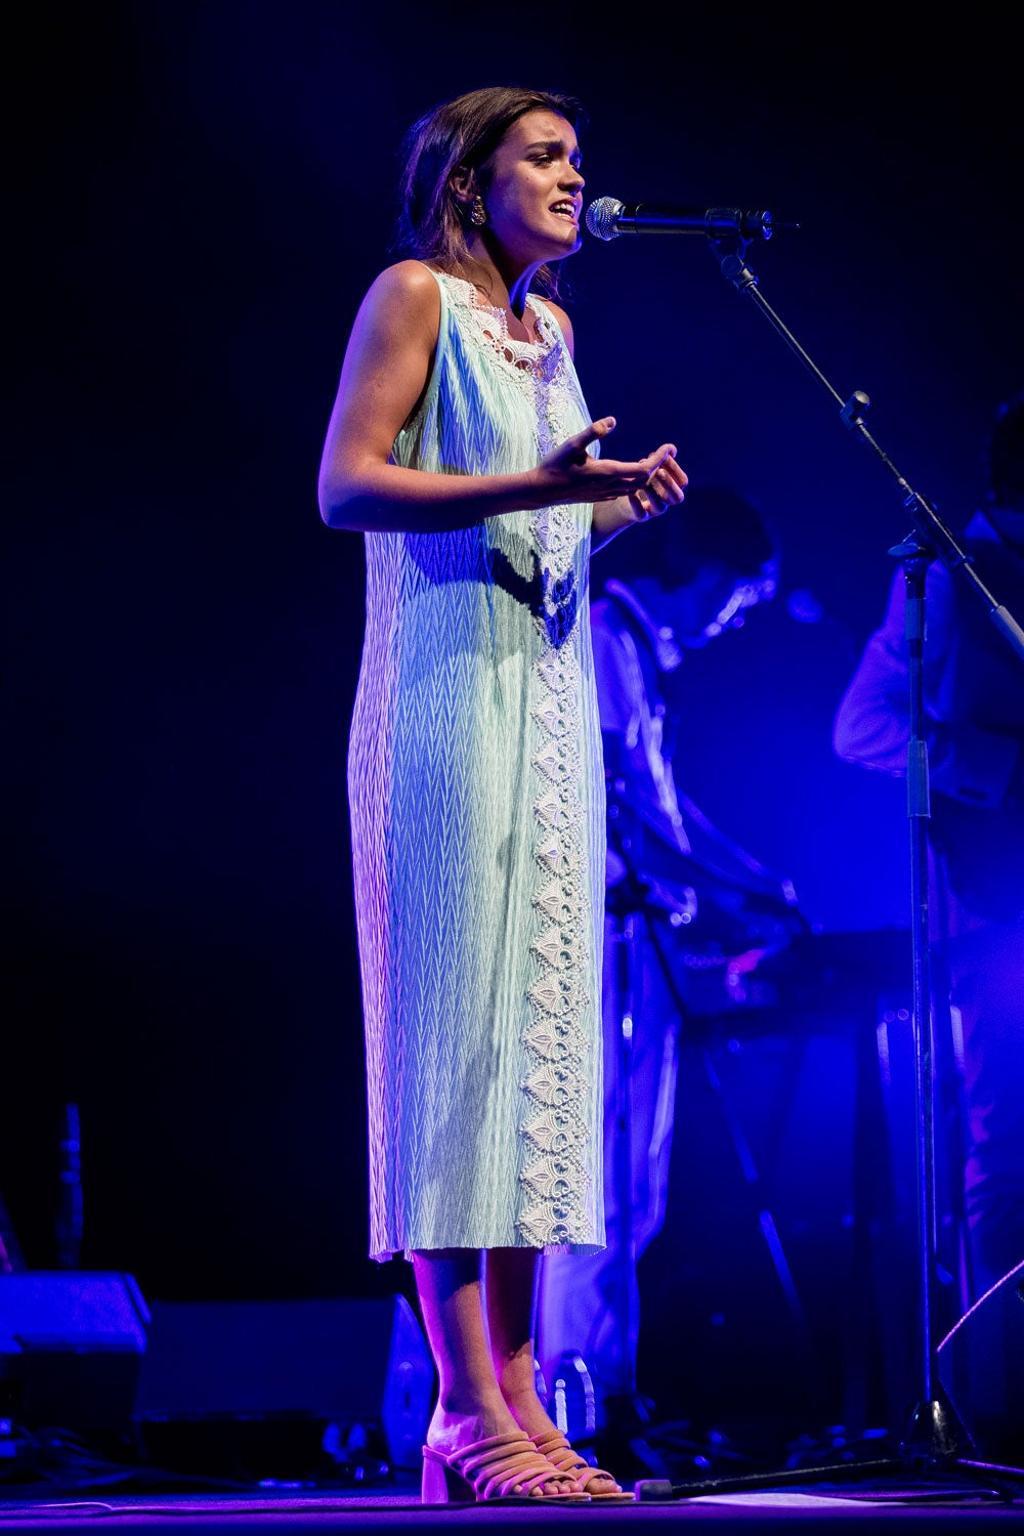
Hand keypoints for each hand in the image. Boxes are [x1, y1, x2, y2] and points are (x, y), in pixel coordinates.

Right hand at [533, 417, 678, 507]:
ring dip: (647, 476)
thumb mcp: (572, 444)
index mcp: (608, 472)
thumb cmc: (554, 465)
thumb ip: (593, 431)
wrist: (540, 491)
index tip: (670, 448)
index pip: (644, 469)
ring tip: (652, 461)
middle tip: (665, 452)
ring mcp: (605, 494)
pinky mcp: (599, 497)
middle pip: (644, 480)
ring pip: (636, 488)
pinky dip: (635, 482)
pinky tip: (633, 473)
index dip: (659, 459)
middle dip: (658, 467)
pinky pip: (625, 492)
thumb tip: (613, 420)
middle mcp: (610, 486)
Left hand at [624, 443, 687, 522]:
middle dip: (669, 483)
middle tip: (658, 471)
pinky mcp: (640, 517)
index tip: (663, 457)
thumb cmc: (643, 480)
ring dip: (653, 492)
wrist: (627, 500)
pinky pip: (641, 515)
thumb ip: (661, 459)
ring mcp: (654, 511)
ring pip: (661, 507)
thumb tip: (671, 449)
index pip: (682, 482)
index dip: (675, 469)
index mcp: (674, 489)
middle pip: (678, 497)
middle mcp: (667, 501)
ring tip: (643, 481)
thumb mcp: (652, 468)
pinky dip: (636, 504)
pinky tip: (631, 494)